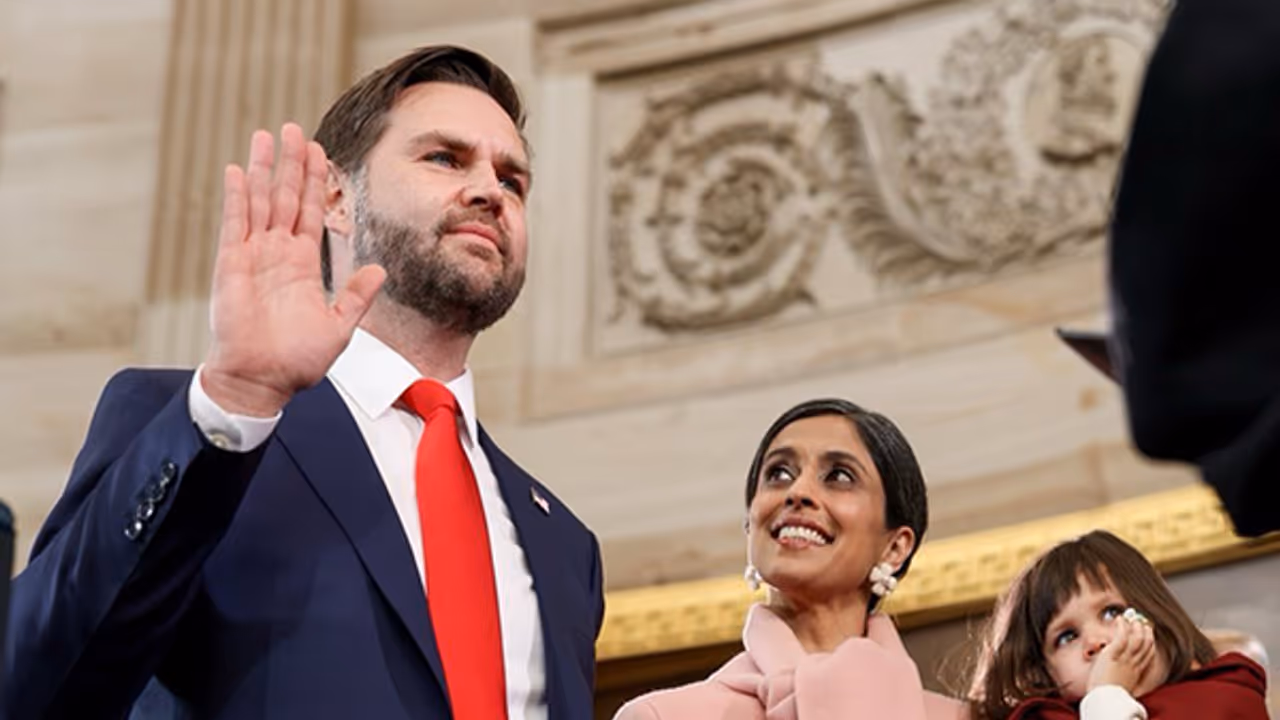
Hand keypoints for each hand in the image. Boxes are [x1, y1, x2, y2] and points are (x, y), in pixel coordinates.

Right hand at [203, 124, 385, 416]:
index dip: (316, 182)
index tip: (319, 152)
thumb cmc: (297, 361)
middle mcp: (278, 254)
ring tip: (266, 135)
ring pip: (261, 202)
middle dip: (291, 163)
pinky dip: (237, 196)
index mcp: (303, 265)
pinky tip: (239, 170)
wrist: (263, 380)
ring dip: (264, 169)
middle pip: (287, 197)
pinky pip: (235, 223)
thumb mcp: (339, 326)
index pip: (312, 213)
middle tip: (293, 129)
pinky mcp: (232, 264)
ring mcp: (254, 256)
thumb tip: (379, 269)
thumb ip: (357, 296)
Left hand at [1087, 613, 1157, 696]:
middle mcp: (1134, 664)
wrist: (1105, 699)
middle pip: (1146, 644)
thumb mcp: (1121, 683)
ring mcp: (1125, 659)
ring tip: (1132, 618)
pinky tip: (1120, 619)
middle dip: (1146, 631)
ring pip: (1137, 639)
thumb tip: (1117, 666)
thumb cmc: (1108, 693)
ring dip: (1136, 627)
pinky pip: (1121, 638)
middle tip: (1142, 621)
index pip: (1148, 654)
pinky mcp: (1113, 655)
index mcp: (1137, 671)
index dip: (1150, 641)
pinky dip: (1122, 627)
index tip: (1148, 632)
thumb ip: (1123, 674)